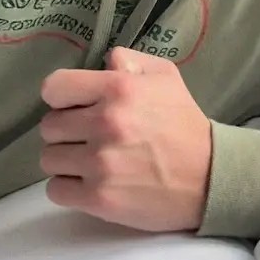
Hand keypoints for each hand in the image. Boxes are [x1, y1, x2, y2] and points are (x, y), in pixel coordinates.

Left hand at [38, 46, 212, 232]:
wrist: (210, 177)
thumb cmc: (184, 124)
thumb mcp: (165, 76)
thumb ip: (129, 60)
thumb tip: (103, 61)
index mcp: (118, 89)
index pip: (53, 87)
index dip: (61, 97)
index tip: (74, 106)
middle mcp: (105, 123)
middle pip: (48, 127)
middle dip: (65, 130)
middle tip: (87, 136)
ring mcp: (99, 163)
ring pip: (48, 159)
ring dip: (66, 160)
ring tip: (89, 161)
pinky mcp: (99, 198)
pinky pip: (55, 190)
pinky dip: (68, 188)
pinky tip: (89, 182)